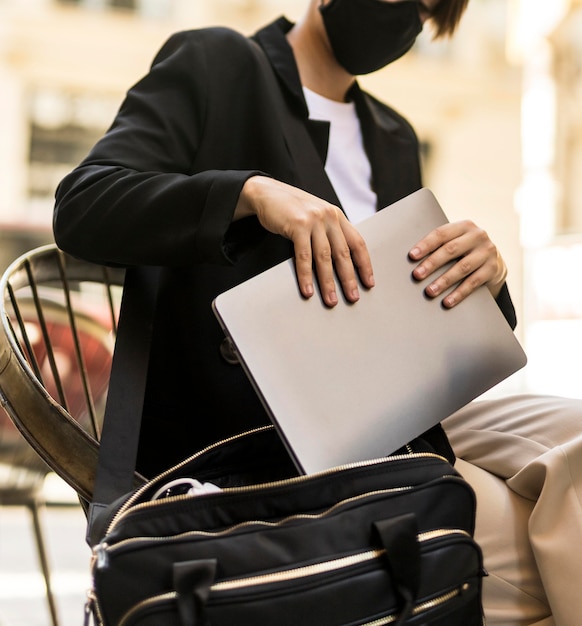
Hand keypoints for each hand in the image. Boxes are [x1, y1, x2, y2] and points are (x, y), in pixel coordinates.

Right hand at [235, 176, 374, 306]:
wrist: (267, 193)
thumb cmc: (291, 208)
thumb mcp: (316, 216)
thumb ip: (328, 233)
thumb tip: (338, 263)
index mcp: (337, 216)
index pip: (357, 243)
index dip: (364, 265)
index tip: (368, 282)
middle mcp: (329, 217)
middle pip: (343, 253)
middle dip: (348, 279)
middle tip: (353, 297)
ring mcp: (314, 220)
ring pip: (324, 258)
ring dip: (328, 282)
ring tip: (330, 299)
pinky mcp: (298, 225)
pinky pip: (304, 256)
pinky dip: (306, 275)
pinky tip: (308, 289)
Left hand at [408, 220, 506, 306]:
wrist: (493, 262)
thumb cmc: (464, 252)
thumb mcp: (455, 242)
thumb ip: (439, 246)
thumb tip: (412, 259)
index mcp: (464, 226)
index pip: (441, 234)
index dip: (426, 245)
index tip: (412, 256)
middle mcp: (478, 236)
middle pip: (451, 250)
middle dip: (432, 263)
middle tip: (417, 275)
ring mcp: (487, 252)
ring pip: (462, 267)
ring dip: (444, 281)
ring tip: (430, 291)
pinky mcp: (493, 269)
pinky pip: (473, 282)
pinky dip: (459, 293)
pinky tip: (447, 302)